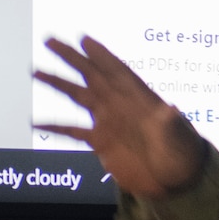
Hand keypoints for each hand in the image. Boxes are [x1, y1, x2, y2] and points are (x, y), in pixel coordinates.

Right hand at [35, 35, 207, 197]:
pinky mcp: (103, 142)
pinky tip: (36, 121)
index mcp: (139, 99)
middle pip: (92, 75)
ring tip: (37, 71)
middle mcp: (121, 106)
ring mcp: (110, 122)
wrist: (175, 180)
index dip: (101, 54)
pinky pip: (74, 131)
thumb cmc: (182, 155)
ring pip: (79, 96)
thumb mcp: (178, 138)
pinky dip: (55, 126)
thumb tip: (170, 111)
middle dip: (72, 57)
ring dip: (58, 83)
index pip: (117, 70)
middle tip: (50, 41)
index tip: (83, 38)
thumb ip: (170, 124)